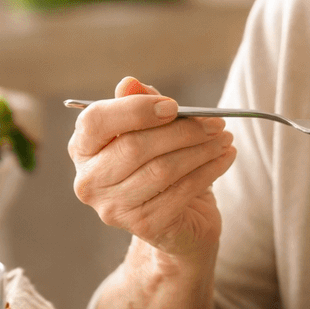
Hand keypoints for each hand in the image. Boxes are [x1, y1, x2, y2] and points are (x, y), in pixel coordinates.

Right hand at [69, 77, 236, 262]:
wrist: (179, 221)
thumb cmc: (159, 166)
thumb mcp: (151, 132)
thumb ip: (140, 106)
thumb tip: (129, 83)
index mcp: (83, 149)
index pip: (95, 122)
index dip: (134, 110)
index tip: (174, 106)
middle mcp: (89, 182)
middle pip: (134, 146)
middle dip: (182, 130)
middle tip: (216, 121)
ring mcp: (114, 208)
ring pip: (162, 169)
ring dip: (201, 149)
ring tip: (225, 137)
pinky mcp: (144, 225)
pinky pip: (182, 190)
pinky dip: (210, 170)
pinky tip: (226, 157)